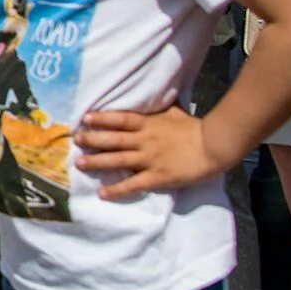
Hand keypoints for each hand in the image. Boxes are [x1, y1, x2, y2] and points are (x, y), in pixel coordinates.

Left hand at [75, 105, 227, 199]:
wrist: (215, 145)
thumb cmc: (196, 128)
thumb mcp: (175, 112)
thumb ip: (160, 108)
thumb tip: (156, 96)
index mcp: (149, 124)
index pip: (120, 119)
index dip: (101, 119)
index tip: (85, 118)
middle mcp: (145, 140)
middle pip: (113, 139)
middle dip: (93, 139)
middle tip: (75, 140)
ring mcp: (150, 159)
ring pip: (118, 160)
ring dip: (97, 162)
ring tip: (79, 163)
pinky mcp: (158, 176)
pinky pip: (134, 184)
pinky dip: (117, 189)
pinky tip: (102, 193)